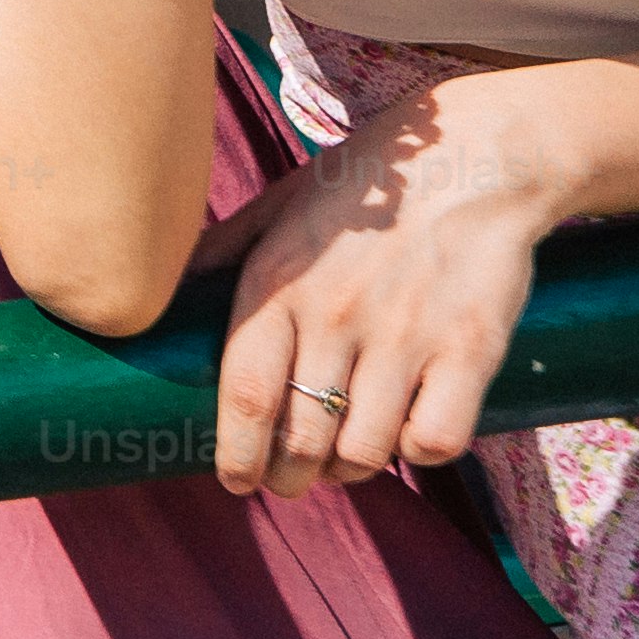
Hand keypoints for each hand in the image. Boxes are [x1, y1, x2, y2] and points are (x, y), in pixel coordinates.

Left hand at [209, 81, 558, 501]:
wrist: (475, 158)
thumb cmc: (364, 189)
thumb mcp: (280, 206)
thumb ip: (224, 252)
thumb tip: (163, 294)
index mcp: (279, 282)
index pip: (246, 395)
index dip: (237, 455)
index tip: (237, 480)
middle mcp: (336, 313)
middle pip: (302, 438)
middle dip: (292, 476)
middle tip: (296, 476)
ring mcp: (405, 334)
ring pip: (365, 451)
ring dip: (354, 466)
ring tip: (352, 451)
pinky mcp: (470, 348)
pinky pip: (434, 440)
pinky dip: (420, 448)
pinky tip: (412, 425)